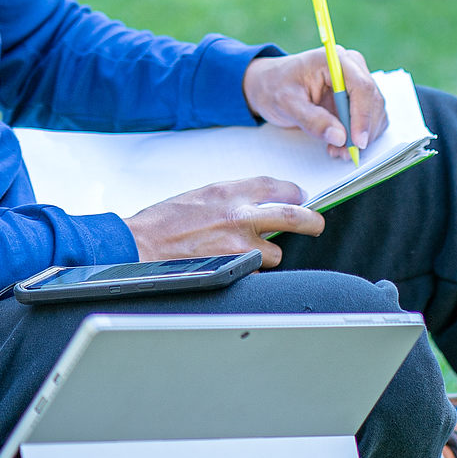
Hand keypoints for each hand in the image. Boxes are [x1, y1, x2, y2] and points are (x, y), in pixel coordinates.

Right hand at [123, 179, 321, 268]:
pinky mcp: (233, 268)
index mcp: (229, 191)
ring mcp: (237, 244)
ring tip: (246, 252)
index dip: (293, 192)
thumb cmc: (165, 221)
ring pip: (274, 252)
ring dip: (267, 253)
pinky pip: (254, 271)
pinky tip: (230, 264)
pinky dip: (248, 269)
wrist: (140, 245)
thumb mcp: (202, 195)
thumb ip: (233, 197)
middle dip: (312, 221)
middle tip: (316, 224)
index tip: (299, 197)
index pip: (276, 186)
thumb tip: (261, 202)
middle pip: (293, 217)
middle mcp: (238, 214)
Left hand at [243, 48, 385, 153]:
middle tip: (345, 153)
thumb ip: (312, 120)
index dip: (363, 116)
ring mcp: (356, 82)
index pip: (361, 87)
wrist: (269, 85)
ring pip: (376, 112)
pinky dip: (360, 136)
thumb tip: (340, 137)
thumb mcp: (286, 104)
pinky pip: (370, 119)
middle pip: (373, 101)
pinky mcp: (357, 98)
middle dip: (362, 131)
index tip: (357, 142)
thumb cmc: (275, 87)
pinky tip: (339, 145)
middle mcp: (351, 67)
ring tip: (337, 151)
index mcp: (334, 59)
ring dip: (362, 136)